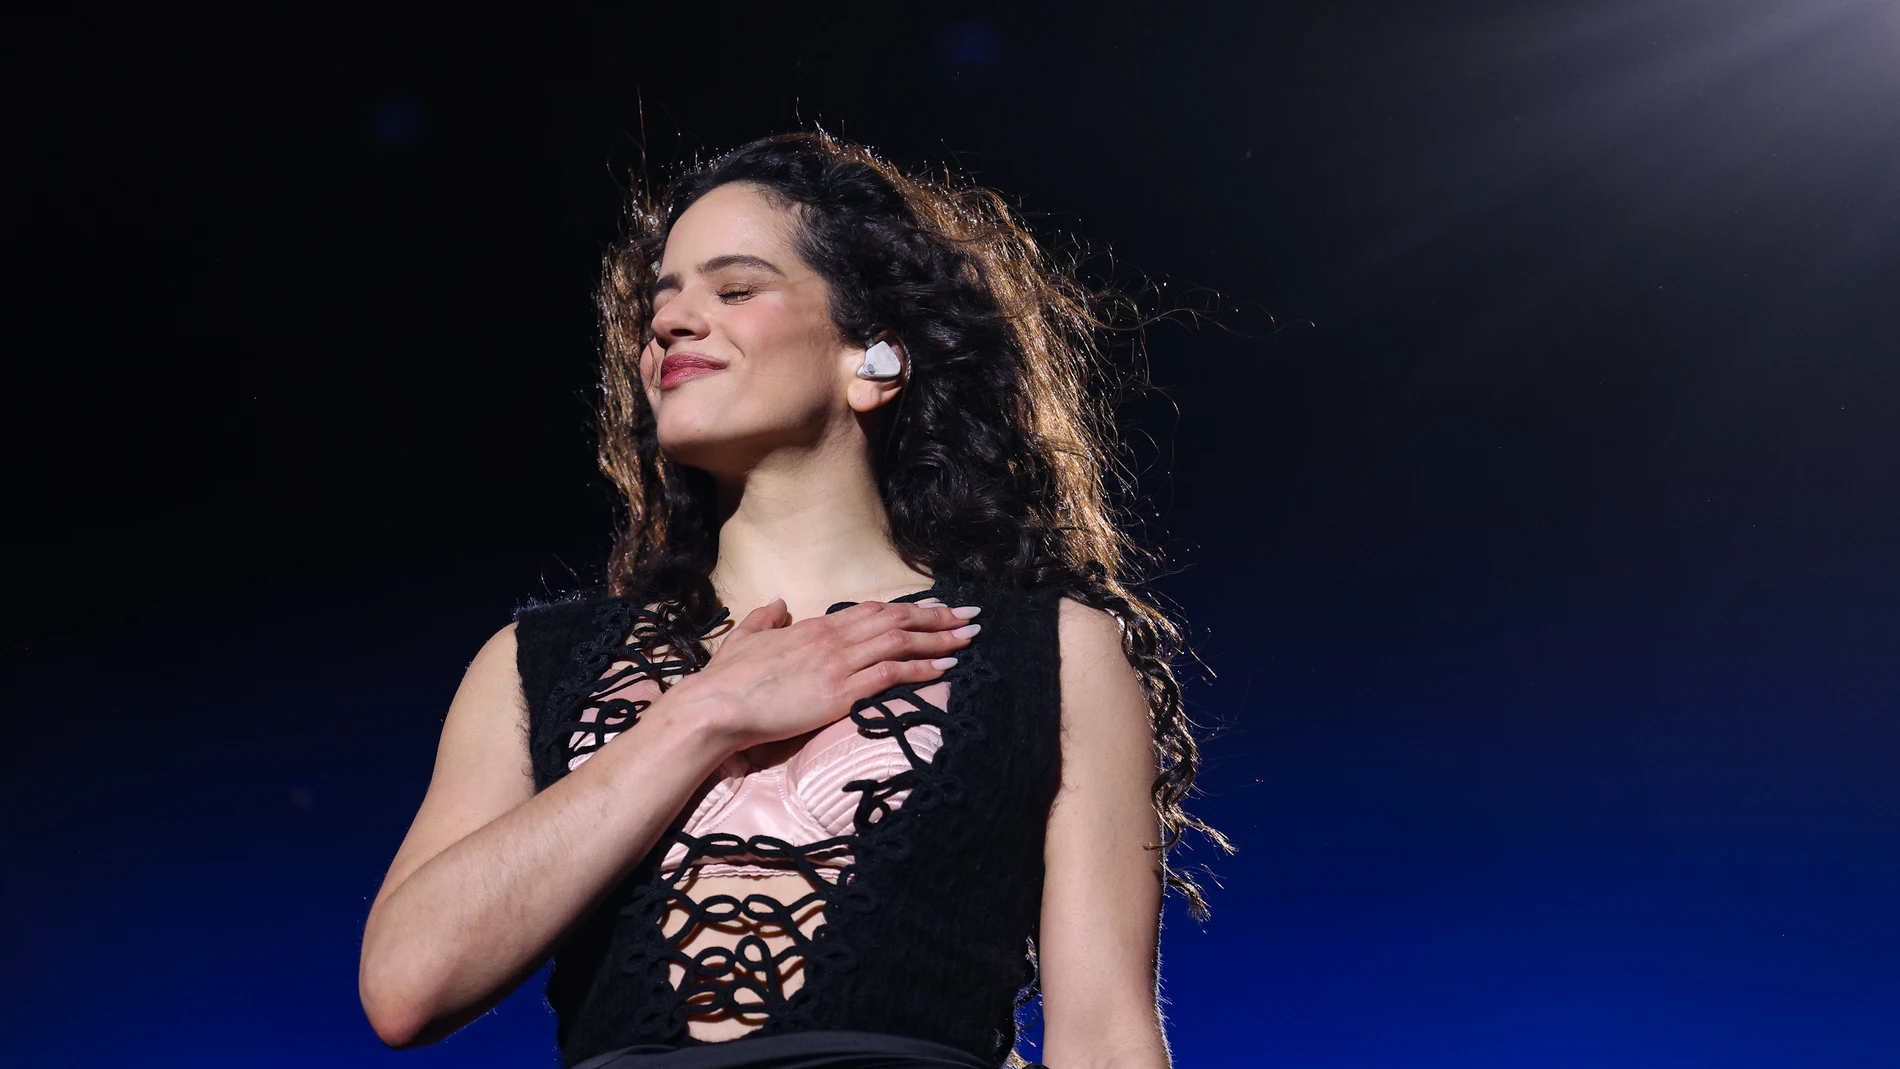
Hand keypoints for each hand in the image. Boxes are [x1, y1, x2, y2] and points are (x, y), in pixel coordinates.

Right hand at [662, 598, 981, 753]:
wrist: (716, 706)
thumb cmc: (727, 680)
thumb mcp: (745, 638)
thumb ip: (765, 619)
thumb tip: (777, 603)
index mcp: (814, 626)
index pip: (874, 610)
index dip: (910, 608)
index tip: (937, 608)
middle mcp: (833, 638)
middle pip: (897, 619)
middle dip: (939, 617)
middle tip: (972, 616)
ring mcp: (838, 663)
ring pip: (901, 641)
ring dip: (941, 638)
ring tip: (971, 637)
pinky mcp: (840, 691)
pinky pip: (891, 674)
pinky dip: (922, 668)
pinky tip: (946, 668)